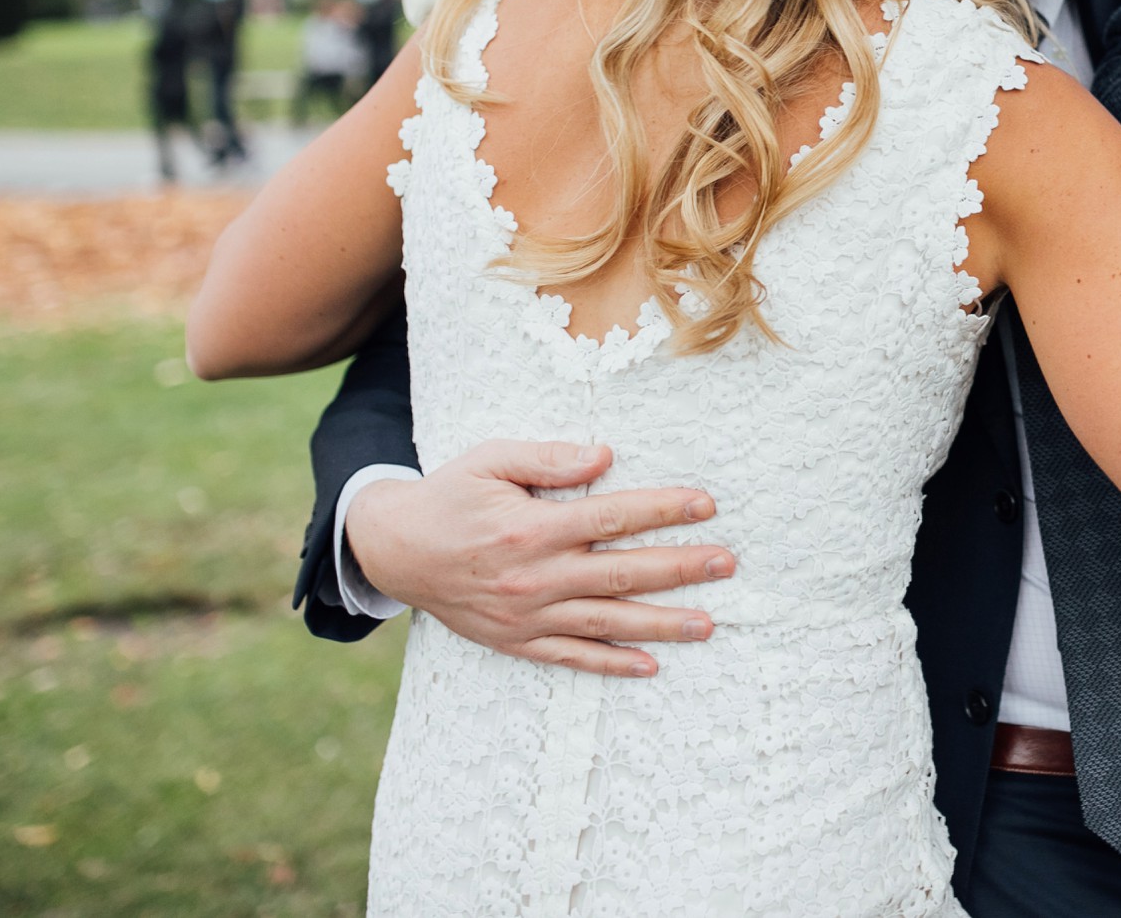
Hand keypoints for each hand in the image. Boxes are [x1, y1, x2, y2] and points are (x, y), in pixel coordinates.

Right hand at [346, 439, 734, 676]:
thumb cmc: (450, 495)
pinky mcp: (516, 640)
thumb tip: (604, 455)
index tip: (707, 505)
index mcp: (531, 528)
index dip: (662, 510)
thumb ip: (547, 458)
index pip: (612, 517)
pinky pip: (571, 657)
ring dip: (661, 623)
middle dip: (680, 568)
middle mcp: (534, 577)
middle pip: (621, 572)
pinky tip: (651, 665)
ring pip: (606, 621)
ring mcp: (526, 615)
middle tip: (727, 564)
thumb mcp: (490, 460)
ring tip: (709, 623)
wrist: (393, 548)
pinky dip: (611, 664)